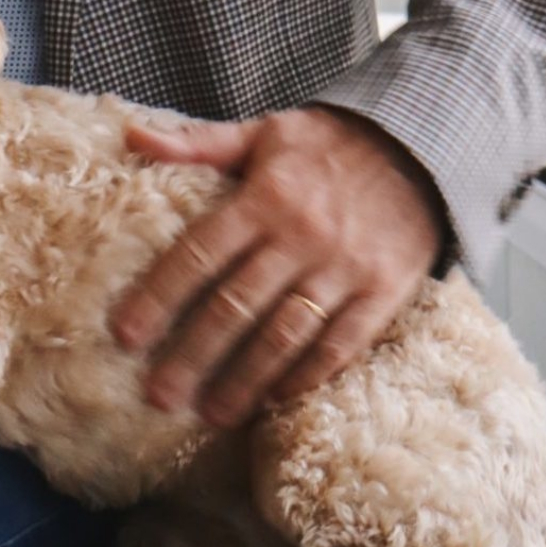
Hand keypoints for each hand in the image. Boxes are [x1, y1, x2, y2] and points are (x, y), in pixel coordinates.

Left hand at [108, 104, 447, 426]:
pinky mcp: (383, 291)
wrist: (419, 145)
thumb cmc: (327, 143)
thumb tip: (131, 136)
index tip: (126, 335)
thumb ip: (197, 142)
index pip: (200, 253)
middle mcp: (302, 235)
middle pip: (236, 304)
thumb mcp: (263, 132)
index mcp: (265, 196)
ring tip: (210, 414)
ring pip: (285, 334)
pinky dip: (305, 376)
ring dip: (245, 379)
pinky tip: (273, 399)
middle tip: (158, 395)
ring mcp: (345, 267)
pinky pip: (340, 344)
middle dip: (193, 354)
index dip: (160, 296)